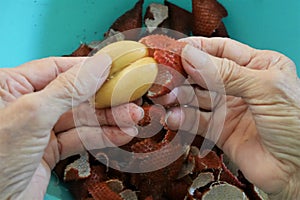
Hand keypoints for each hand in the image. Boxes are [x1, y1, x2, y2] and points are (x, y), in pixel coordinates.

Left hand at [0, 55, 143, 198]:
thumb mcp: (32, 116)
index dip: (87, 68)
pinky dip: (102, 137)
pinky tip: (121, 134)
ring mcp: (39, 129)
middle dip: (105, 97)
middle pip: (74, 94)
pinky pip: (80, 139)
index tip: (114, 67)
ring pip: (80, 118)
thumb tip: (97, 66)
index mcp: (11, 86)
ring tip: (133, 117)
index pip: (56, 68)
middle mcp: (26, 105)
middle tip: (130, 96)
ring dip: (109, 119)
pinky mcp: (49, 151)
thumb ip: (67, 89)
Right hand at [160, 37, 299, 198]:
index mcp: (258, 66)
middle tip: (165, 76)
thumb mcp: (266, 89)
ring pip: (195, 96)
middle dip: (184, 74)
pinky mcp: (218, 130)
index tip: (175, 49)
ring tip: (167, 98)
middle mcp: (240, 85)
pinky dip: (182, 119)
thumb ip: (227, 73)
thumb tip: (193, 57)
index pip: (221, 50)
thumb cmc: (298, 126)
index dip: (197, 48)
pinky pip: (195, 120)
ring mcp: (228, 107)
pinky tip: (174, 117)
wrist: (298, 171)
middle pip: (204, 73)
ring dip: (179, 97)